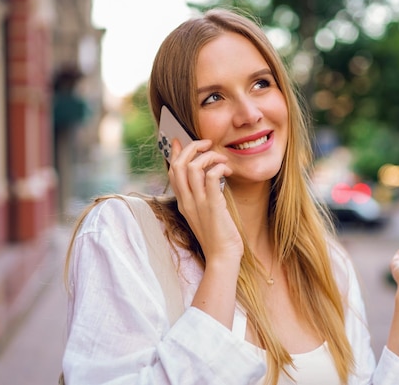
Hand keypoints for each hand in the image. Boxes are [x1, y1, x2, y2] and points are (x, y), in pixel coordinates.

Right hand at [167, 138, 242, 262]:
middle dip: (191, 148)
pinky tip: (227, 170)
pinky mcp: (213, 206)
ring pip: (192, 168)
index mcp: (184, 202)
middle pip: (179, 165)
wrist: (222, 257)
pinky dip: (218, 167)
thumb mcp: (205, 213)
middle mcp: (187, 201)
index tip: (178, 140)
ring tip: (221, 158)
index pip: (172, 172)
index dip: (174, 153)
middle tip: (206, 143)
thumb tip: (209, 178)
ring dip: (208, 156)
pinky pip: (210, 177)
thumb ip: (203, 196)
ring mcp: (198, 204)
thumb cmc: (218, 236)